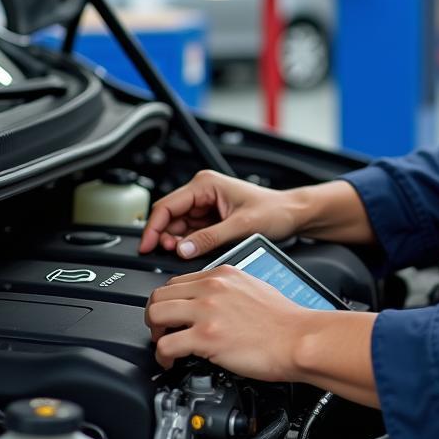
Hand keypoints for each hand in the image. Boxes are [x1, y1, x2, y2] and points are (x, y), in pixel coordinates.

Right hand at [139, 170, 297, 259]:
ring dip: (176, 241)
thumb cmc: (274, 211)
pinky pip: (190, 232)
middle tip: (167, 254)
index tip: (147, 246)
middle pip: (169, 216)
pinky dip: (187, 243)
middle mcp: (203, 191)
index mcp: (206, 184)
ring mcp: (206, 205)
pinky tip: (191, 251)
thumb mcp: (241, 226)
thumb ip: (210, 238)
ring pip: (177, 226)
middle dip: (165, 236)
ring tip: (182, 253)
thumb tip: (182, 249)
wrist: (292, 215)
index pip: (167, 205)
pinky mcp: (211, 219)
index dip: (153, 227)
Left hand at [145, 265, 311, 376]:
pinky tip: (171, 361)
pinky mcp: (206, 336)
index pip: (177, 281)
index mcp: (223, 274)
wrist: (298, 339)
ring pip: (155, 314)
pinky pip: (166, 344)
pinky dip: (162, 356)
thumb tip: (213, 302)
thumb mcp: (254, 287)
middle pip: (159, 295)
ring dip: (154, 333)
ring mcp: (207, 310)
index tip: (172, 316)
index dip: (170, 302)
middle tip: (162, 331)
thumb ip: (229, 290)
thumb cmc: (284, 321)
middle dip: (155, 316)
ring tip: (164, 345)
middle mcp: (212, 287)